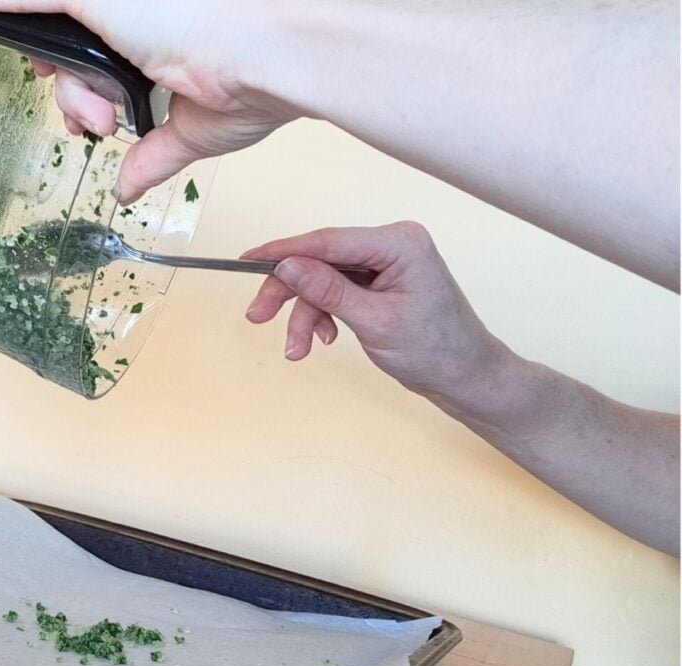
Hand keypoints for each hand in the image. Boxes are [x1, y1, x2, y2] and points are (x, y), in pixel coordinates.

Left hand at [0, 0, 295, 202]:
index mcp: (152, 36)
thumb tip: (130, 189)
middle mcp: (129, 13)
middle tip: (96, 122)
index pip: (93, 58)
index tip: (93, 115)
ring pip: (53, 43)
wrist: (272, 58)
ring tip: (98, 114)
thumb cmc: (254, 83)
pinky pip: (23, 0)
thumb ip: (152, 155)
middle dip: (74, 95)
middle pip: (69, 53)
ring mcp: (111, 2)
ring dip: (67, 89)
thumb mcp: (192, 132)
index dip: (83, 87)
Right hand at [243, 221, 505, 400]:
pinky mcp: (377, 282)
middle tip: (259, 316)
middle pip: (320, 260)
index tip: (248, 260)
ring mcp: (384, 263)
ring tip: (298, 349)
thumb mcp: (375, 322)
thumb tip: (287, 265)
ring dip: (305, 315)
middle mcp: (391, 245)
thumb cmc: (436, 350)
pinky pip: (335, 292)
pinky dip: (322, 317)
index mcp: (399, 243)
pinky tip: (324, 339)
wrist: (464, 377)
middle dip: (290, 293)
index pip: (328, 241)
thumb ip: (328, 291)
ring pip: (322, 281)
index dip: (284, 251)